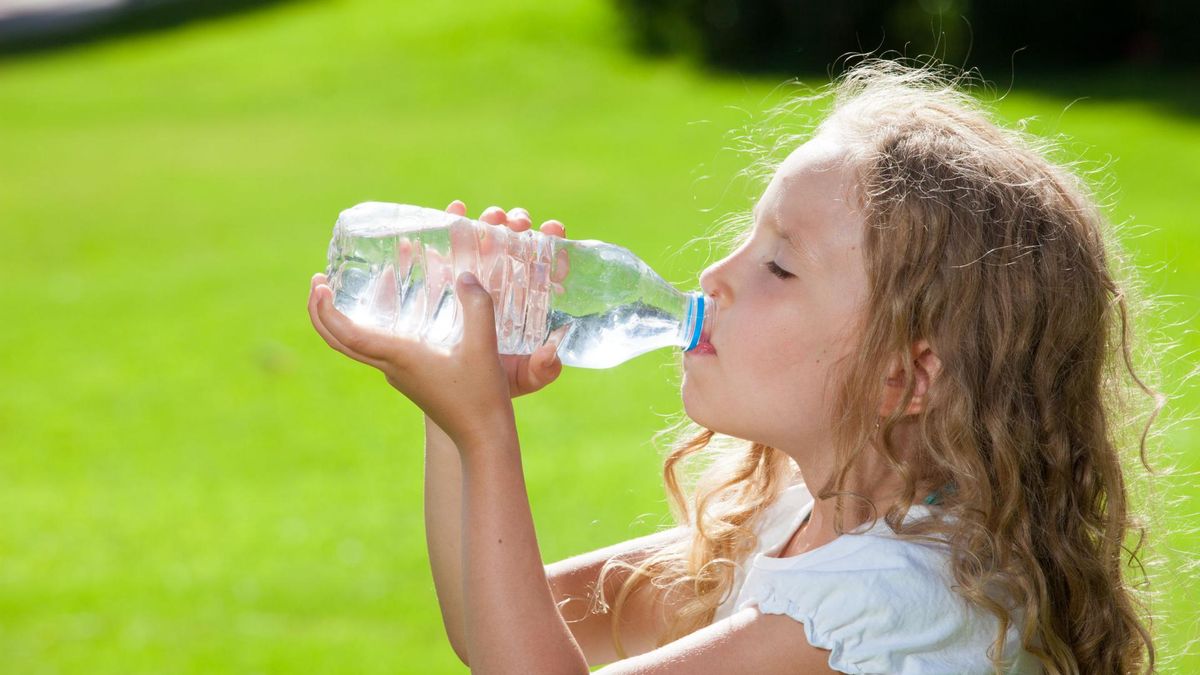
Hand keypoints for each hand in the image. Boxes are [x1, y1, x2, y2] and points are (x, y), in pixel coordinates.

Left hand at [308, 267, 512, 448]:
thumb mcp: (483, 347)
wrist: (482, 437)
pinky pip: (374, 349)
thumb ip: (477, 308)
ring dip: (339, 319)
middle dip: (320, 311)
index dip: (327, 311)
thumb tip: (465, 276)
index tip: (321, 285)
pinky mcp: (409, 377)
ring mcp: (397, 374)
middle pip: (338, 342)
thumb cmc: (480, 396)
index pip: (347, 335)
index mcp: (399, 358)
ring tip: (339, 290)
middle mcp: (391, 367)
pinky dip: (363, 327)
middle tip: (318, 281)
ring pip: (354, 346)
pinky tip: (383, 312)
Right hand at [446, 200, 568, 398]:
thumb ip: (541, 369)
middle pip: (512, 246)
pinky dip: (445, 228)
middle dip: (516, 226)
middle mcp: (501, 286)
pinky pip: (442, 252)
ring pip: (480, 243)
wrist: (456, 398)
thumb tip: (551, 353)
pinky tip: (449, 213)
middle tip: (517, 223)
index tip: (554, 228)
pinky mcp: (441, 284)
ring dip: (485, 223)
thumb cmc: (496, 385)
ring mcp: (470, 282)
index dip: (551, 244)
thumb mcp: (523, 378)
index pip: (542, 266)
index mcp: (526, 302)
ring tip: (489, 217)